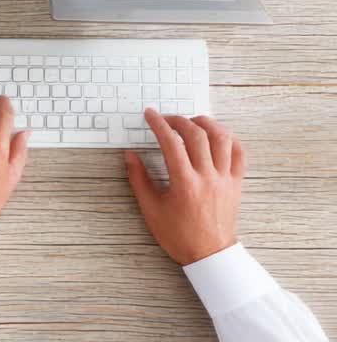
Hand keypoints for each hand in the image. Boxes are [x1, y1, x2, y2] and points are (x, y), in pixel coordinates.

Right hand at [124, 109, 243, 265]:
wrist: (210, 255)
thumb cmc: (179, 235)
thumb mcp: (151, 209)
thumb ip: (139, 179)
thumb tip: (130, 156)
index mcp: (185, 183)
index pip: (171, 143)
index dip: (158, 124)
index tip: (150, 115)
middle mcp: (207, 177)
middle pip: (197, 135)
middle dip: (179, 120)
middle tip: (166, 118)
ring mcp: (225, 179)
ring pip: (222, 138)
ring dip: (206, 124)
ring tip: (193, 121)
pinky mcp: (236, 183)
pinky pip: (239, 154)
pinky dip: (230, 139)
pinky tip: (217, 136)